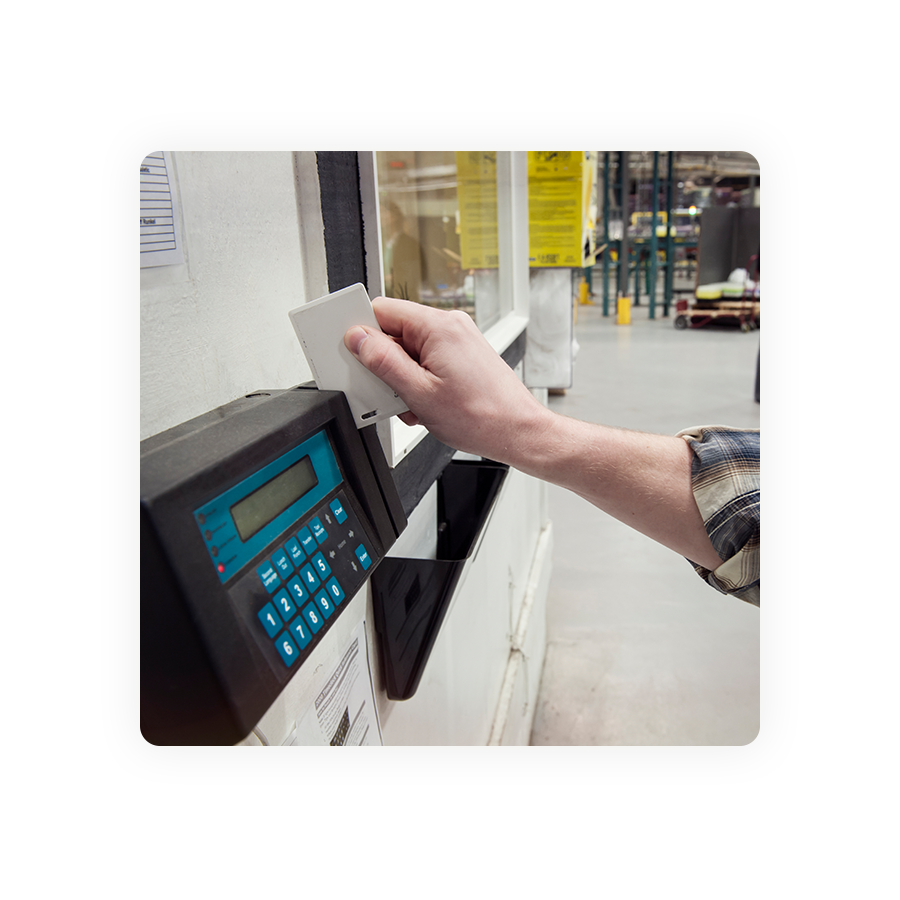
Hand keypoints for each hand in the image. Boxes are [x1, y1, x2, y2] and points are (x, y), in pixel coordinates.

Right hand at [344, 296, 548, 461]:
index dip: (362, 332)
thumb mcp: (418, 393)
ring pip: (410, 350)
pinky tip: (425, 406)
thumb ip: (383, 362)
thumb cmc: (481, 416)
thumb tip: (357, 338)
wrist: (517, 431)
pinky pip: (428, 361)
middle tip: (387, 392)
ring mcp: (458, 341)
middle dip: (385, 364)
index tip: (353, 355)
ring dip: (402, 378)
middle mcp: (450, 326)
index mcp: (438, 327)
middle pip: (395, 332)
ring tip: (414, 405)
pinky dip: (420, 382)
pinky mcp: (463, 356)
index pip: (382, 310)